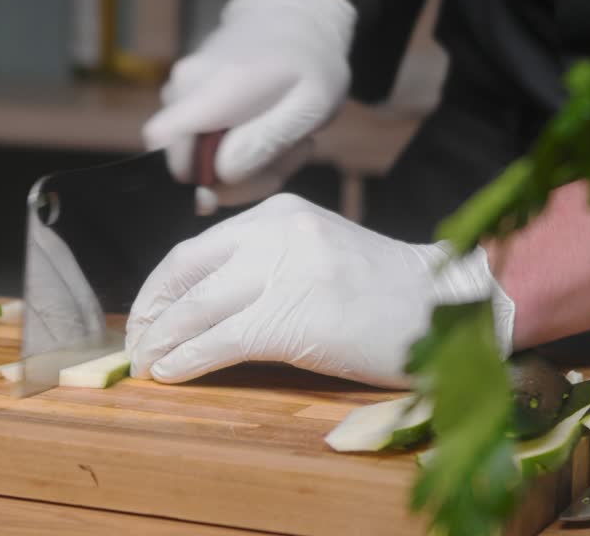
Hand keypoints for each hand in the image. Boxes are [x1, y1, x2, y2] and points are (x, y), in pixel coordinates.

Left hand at [125, 194, 515, 388]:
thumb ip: (264, 260)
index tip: (143, 313)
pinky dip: (188, 360)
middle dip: (150, 314)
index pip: (194, 248)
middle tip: (134, 343)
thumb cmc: (386, 291)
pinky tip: (172, 375)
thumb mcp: (317, 251)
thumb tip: (199, 300)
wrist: (455, 306)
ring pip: (197, 309)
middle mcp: (275, 233)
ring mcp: (285, 273)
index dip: (159, 286)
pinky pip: (221, 341)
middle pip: (185, 274)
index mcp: (277, 214)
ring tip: (146, 364)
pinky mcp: (293, 318)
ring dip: (162, 342)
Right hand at [142, 0, 355, 213]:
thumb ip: (265, 141)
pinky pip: (196, 135)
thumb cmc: (311, 62)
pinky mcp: (183, 91)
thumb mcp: (310, 106)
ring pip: (192, 151)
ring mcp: (179, 86)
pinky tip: (264, 128)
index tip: (239, 177)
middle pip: (181, 160)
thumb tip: (221, 173)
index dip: (193, 176)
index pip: (162, 143)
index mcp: (213, 89)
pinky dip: (231, 145)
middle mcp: (184, 85)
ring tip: (280, 138)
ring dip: (237, 162)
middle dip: (230, 177)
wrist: (297, 16)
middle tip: (284, 158)